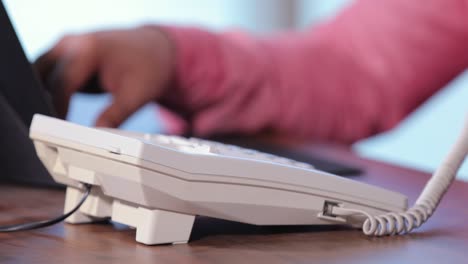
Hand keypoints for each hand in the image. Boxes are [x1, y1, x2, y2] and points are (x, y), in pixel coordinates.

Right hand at [35, 26, 175, 126]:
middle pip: (43, 77)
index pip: (61, 84)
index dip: (57, 110)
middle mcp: (71, 43)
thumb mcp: (135, 96)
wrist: (156, 49)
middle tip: (54, 129)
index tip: (59, 133)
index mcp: (88, 49)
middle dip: (46, 102)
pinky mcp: (66, 54)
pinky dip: (52, 90)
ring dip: (46, 96)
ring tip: (59, 120)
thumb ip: (113, 117)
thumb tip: (94, 138)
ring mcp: (66, 46)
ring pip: (40, 75)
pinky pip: (48, 73)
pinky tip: (63, 108)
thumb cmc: (148, 68)